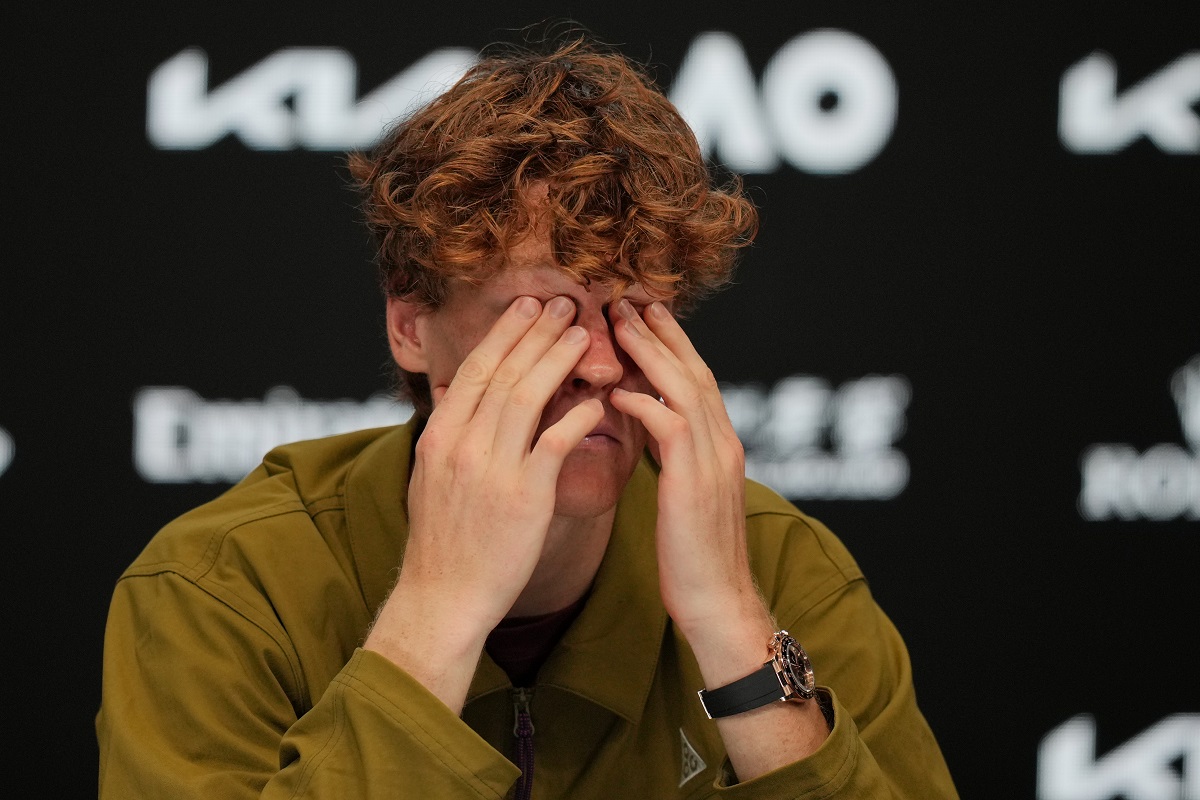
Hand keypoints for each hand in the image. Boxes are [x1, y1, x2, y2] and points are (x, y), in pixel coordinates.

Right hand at [365, 295, 601, 709]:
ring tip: (584, 334)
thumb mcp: (430, 476)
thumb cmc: (443, 540)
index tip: (528, 305)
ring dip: (558, 359)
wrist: (443, 597)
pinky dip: (576, 416)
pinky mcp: (523, 497)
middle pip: (503, 372)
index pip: (475, 369)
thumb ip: (448, 430)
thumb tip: (454, 388)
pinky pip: (555, 443)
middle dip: (536, 332)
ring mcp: (491, 469)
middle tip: (564, 302)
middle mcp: (461, 444)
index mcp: (439, 436)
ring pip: (527, 397)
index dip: (505, 333)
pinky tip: (596, 399)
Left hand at [608, 300, 768, 639]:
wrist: (719, 604)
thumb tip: (648, 428)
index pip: (697, 379)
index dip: (671, 345)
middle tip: (630, 300)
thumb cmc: (694, 558)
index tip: (643, 316)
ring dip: (651, 353)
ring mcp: (713, 461)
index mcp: (722, 446)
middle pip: (695, 371)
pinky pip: (670, 427)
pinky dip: (643, 403)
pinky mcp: (694, 482)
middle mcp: (724, 444)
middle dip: (662, 333)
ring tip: (619, 325)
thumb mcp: (685, 497)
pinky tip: (615, 391)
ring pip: (685, 388)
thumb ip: (674, 458)